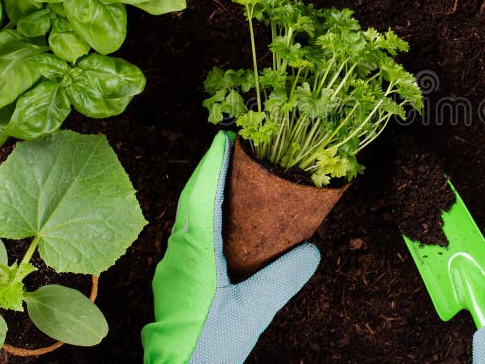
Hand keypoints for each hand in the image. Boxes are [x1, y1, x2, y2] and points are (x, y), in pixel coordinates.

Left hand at [141, 131, 319, 362]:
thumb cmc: (208, 346)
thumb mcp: (253, 310)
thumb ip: (283, 278)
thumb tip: (312, 251)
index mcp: (194, 252)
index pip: (201, 196)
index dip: (212, 165)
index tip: (224, 140)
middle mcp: (177, 253)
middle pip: (191, 200)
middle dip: (210, 172)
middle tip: (232, 151)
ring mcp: (172, 267)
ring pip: (187, 217)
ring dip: (205, 193)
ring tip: (228, 179)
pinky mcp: (176, 281)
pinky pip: (188, 235)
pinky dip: (204, 216)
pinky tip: (222, 224)